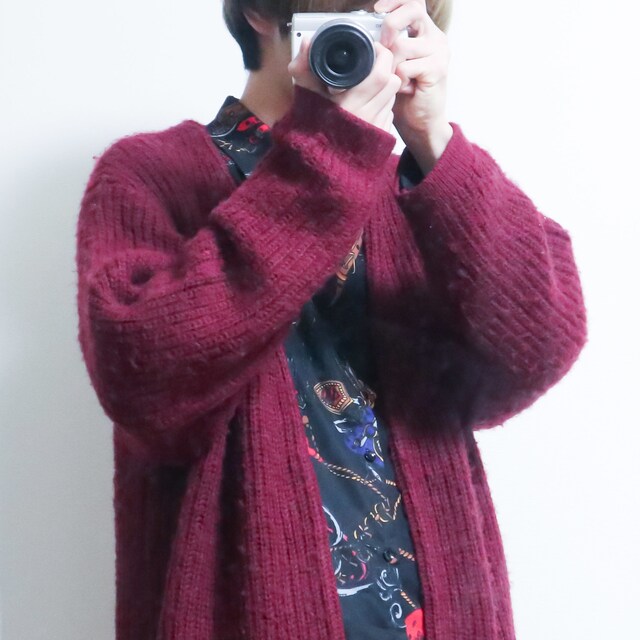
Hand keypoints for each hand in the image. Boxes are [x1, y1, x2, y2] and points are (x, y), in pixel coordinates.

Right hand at [288, 37, 401, 133]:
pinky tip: (368, 104)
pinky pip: (389, 112)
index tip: (372, 50)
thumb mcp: (306, 98)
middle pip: (391, 82)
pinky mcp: (381, 137)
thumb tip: (306, 43)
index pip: (381, 74)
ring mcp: (375, 128)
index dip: (380, 57)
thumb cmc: (312, 130)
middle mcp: (366, 117)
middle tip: (372, 64)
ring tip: (368, 85)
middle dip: (385, 69)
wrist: (321, 164)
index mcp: (349, 105)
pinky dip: (383, 104)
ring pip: (392, 96)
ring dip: (384, 87)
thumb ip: (305, 70)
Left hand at [374, 0, 452, 156]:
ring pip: (401, 45)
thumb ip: (387, 46)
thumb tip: (367, 34)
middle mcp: (435, 37)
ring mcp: (439, 51)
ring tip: (398, 80)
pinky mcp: (437, 68)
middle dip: (390, 25)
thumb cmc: (406, 95)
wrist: (422, 122)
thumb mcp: (393, 65)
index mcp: (424, 32)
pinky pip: (405, 67)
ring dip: (391, 66)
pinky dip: (399, 80)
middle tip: (382, 43)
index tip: (377, 9)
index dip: (395, 1)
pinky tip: (406, 89)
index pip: (413, 1)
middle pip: (411, 11)